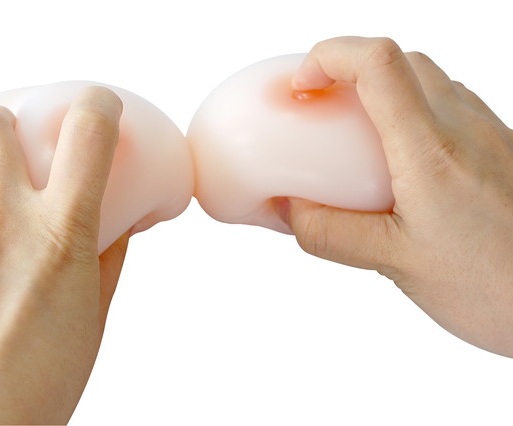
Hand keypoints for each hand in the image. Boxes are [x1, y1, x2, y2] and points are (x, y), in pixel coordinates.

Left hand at [0, 87, 128, 423]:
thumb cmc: (38, 382)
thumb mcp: (92, 316)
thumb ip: (106, 259)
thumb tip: (114, 224)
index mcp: (60, 235)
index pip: (85, 134)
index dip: (96, 106)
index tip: (97, 110)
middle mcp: (1, 223)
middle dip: (8, 124)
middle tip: (19, 147)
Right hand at [280, 36, 512, 356]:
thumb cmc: (500, 288)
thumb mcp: (397, 265)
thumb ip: (331, 234)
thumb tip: (288, 212)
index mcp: (431, 151)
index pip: (376, 63)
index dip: (329, 56)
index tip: (302, 85)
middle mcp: (466, 128)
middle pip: (401, 61)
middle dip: (350, 70)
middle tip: (322, 109)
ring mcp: (491, 135)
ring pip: (429, 82)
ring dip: (385, 92)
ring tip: (357, 140)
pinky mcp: (503, 150)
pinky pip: (453, 110)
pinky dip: (415, 117)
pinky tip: (403, 166)